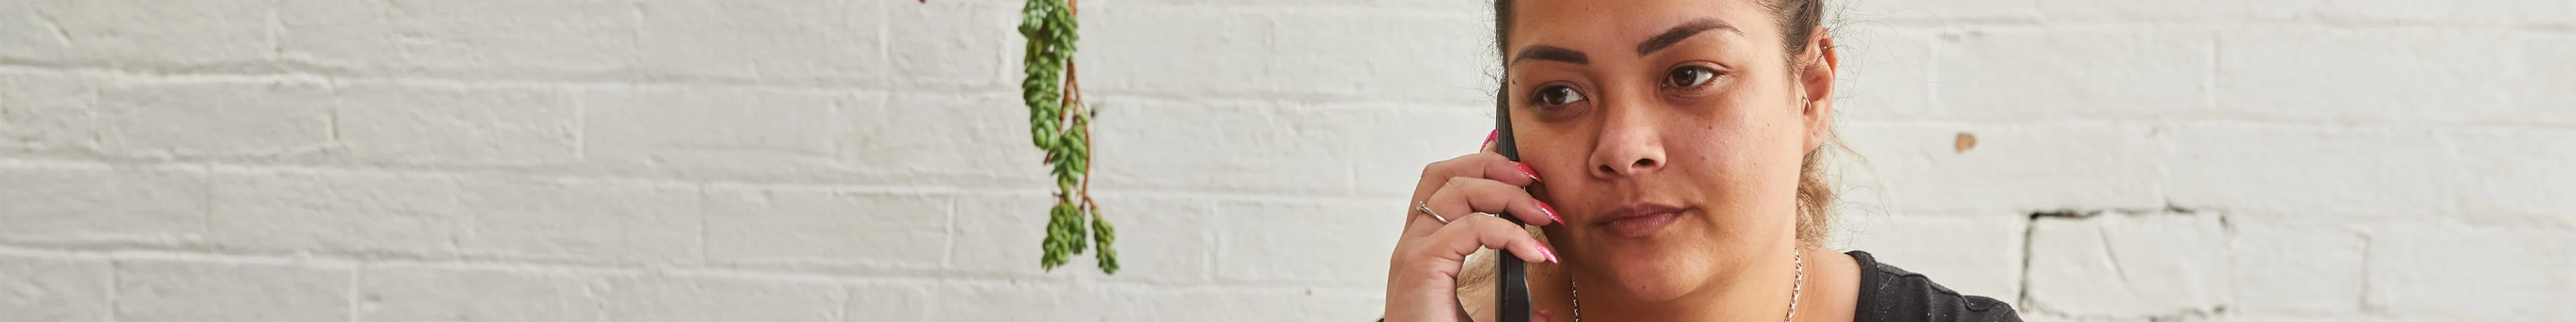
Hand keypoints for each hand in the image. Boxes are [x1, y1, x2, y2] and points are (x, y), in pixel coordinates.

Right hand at [1384, 131, 1562, 321]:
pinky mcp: (1422, 267)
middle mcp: (1412, 244)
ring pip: (1456, 190)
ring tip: (1544, 214)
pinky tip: (1537, 254)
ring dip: (1507, 192)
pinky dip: (1509, 234)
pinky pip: (1469, 229)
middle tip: (1535, 180)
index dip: (1480, 163)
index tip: (1523, 168)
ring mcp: (1413, 253)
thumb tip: (1546, 312)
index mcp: (1423, 249)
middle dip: (1493, 164)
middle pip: (1444, 174)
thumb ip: (1510, 307)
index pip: (1442, 184)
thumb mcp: (1486, 320)